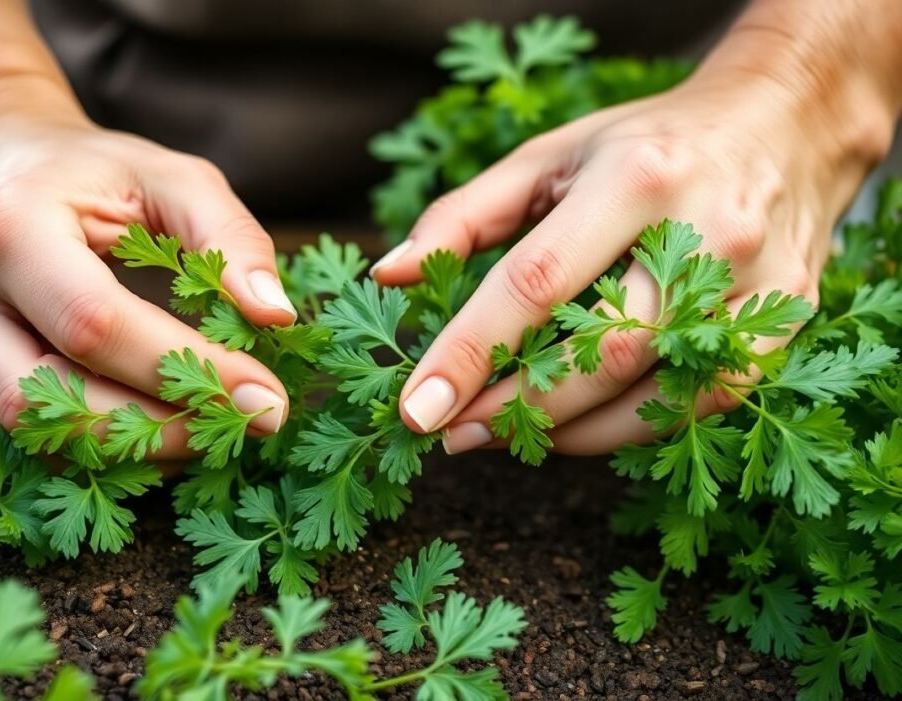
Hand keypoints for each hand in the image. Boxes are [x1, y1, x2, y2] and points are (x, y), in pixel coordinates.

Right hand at [0, 119, 294, 456]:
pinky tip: (169, 430)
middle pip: (53, 402)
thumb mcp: (174, 178)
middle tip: (249, 425)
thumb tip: (275, 317)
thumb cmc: (93, 173)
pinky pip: (36, 439)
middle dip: (164, 428)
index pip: (97, 326)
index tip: (267, 399)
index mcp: (11, 232)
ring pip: (40, 436)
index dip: (187, 371)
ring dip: (140, 451)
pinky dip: (110, 450)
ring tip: (216, 430)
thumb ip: (232, 238)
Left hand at [374, 24, 896, 456]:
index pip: (537, 283)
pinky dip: (630, 428)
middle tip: (455, 434)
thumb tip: (386, 275)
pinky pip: (702, 404)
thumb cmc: (642, 146)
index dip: (469, 353)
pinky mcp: (787, 324)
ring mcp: (758, 285)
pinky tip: (580, 424)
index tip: (415, 410)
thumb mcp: (547, 158)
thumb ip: (461, 216)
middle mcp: (706, 233)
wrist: (784, 127)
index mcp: (634, 178)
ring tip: (508, 433)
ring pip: (653, 395)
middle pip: (599, 352)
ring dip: (567, 433)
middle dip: (514, 409)